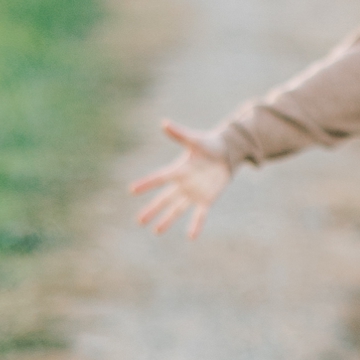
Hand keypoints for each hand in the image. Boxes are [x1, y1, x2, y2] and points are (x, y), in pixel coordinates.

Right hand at [129, 121, 232, 238]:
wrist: (226, 153)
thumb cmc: (209, 144)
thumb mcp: (195, 140)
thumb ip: (180, 134)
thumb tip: (164, 123)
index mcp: (178, 170)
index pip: (159, 178)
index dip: (147, 183)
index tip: (132, 190)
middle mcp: (183, 184)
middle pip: (164, 199)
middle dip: (152, 210)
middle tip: (139, 221)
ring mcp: (194, 193)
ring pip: (177, 209)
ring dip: (167, 220)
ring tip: (155, 231)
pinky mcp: (206, 199)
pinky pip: (200, 215)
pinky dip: (196, 225)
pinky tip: (191, 236)